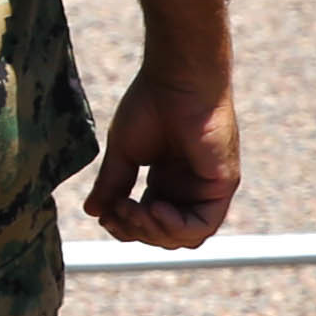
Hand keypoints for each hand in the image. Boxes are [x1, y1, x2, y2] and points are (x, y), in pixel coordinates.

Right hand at [83, 66, 238, 248]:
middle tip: (117, 210)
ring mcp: (207, 187)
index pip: (148, 220)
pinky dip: (176, 227)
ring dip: (154, 231)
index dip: (125, 226)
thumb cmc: (152, 103)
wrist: (176, 78)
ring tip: (135, 210)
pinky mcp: (223, 184)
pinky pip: (203, 225)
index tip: (105, 213)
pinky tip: (155, 208)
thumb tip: (93, 212)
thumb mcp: (124, 151)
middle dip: (137, 230)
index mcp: (167, 178)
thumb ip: (113, 184)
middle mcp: (189, 186)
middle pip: (165, 234)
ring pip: (185, 237)